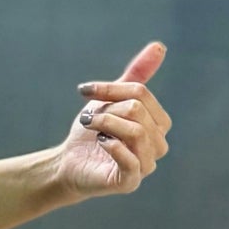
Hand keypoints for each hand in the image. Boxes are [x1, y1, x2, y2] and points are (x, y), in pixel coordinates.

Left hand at [55, 42, 171, 199]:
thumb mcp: (111, 98)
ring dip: (105, 124)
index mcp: (158, 124)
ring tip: (90, 126)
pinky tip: (99, 142)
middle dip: (107, 109)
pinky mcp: (131, 182)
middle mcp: (158, 145)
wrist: (70, 161)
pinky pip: (131, 160)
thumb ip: (137, 75)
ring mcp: (147, 166)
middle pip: (138, 110)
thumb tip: (159, 46)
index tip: (86, 91)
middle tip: (89, 118)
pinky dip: (112, 146)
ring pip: (136, 132)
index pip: (141, 94)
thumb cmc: (94, 131)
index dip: (111, 89)